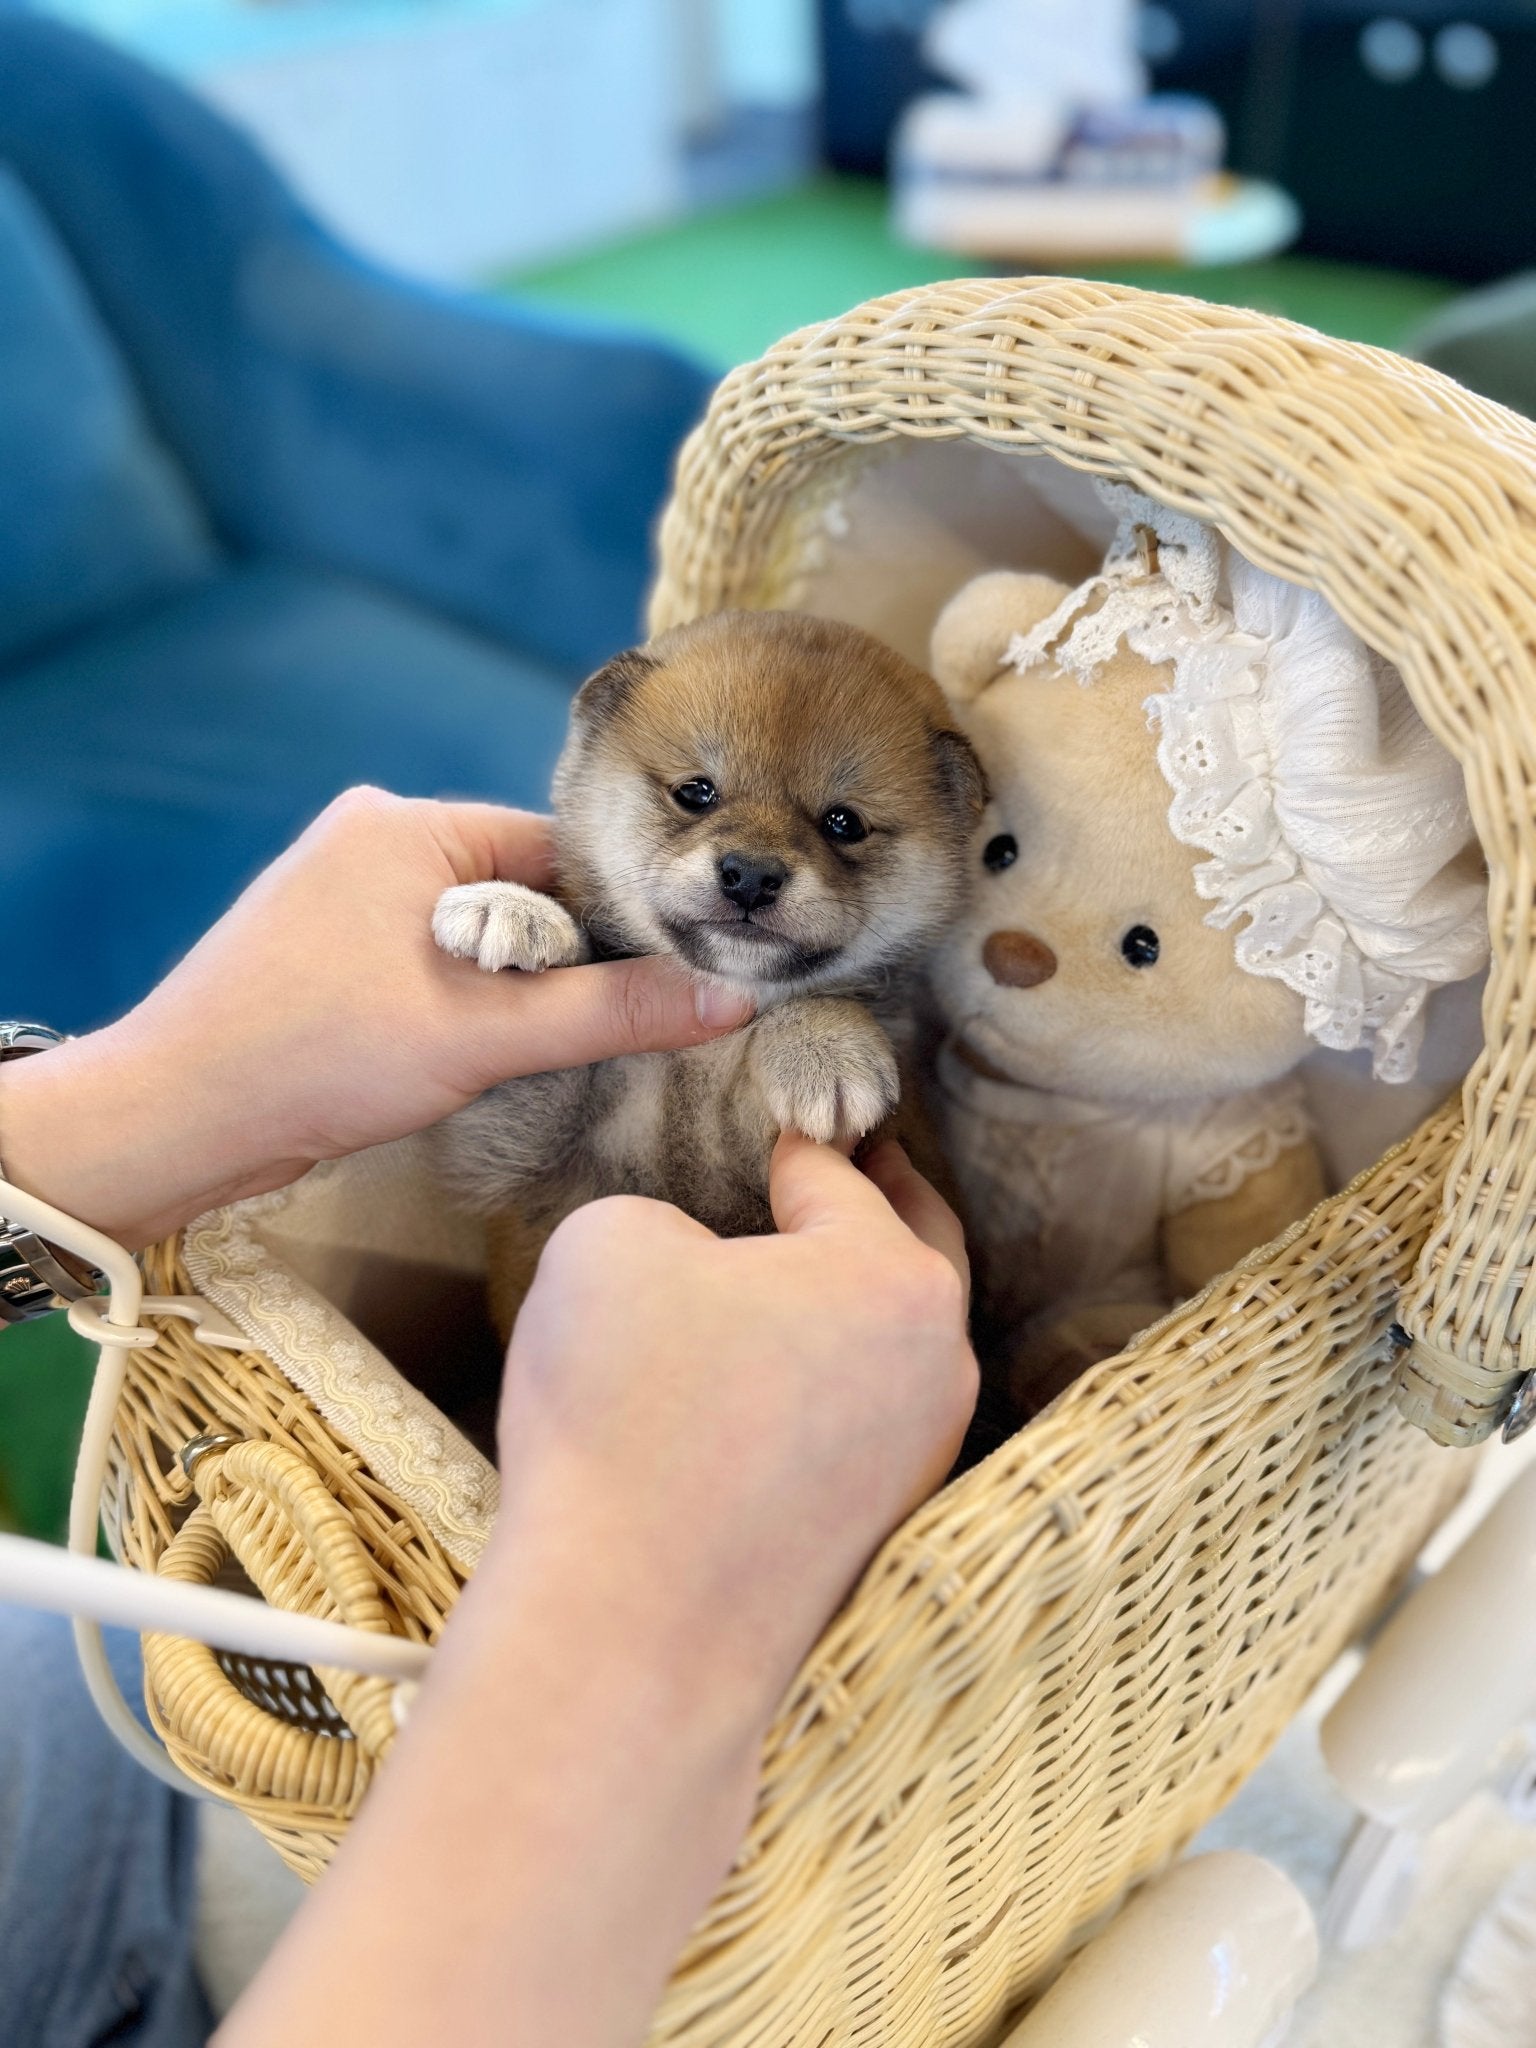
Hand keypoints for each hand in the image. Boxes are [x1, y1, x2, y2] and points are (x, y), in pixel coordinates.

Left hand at [0, 787, 752, 1246]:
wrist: (171, 1121)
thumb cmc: (314, 1059)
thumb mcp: (484, 1035)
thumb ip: (612, 1012)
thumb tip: (729, 998)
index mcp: (405, 823)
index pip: (558, 853)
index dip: (618, 920)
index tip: (666, 980)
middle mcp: (371, 839)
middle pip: (522, 893)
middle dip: (562, 963)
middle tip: (602, 1030)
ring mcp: (341, 893)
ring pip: (478, 935)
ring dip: (512, 992)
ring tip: (525, 1050)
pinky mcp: (325, 950)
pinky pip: (431, 961)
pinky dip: (462, 1005)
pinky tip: (468, 1055)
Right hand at [223, 1135, 975, 2047]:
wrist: (628, 1630)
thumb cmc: (623, 1417)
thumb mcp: (609, 1240)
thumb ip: (667, 1212)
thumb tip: (695, 1258)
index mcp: (894, 1275)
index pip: (836, 1173)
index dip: (788, 1137)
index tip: (777, 1115)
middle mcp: (936, 1363)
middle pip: (909, 1251)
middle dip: (878, 1200)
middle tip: (854, 1158)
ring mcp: (919, 1456)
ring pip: (893, 1341)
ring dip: (853, 1300)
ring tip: (799, 1268)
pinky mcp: (879, 1527)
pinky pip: (864, 1419)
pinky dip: (832, 1381)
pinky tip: (773, 1377)